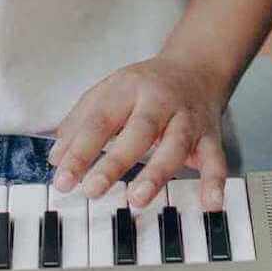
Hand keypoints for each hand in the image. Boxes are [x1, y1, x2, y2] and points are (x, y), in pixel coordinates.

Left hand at [49, 55, 229, 212]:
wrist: (197, 67)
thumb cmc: (146, 86)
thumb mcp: (108, 92)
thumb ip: (80, 123)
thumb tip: (56, 158)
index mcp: (128, 89)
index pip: (100, 120)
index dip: (80, 151)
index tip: (63, 179)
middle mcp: (159, 102)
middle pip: (139, 131)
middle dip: (115, 162)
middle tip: (93, 189)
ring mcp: (187, 119)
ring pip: (176, 145)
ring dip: (157, 173)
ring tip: (137, 198)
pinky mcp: (210, 136)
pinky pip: (215, 159)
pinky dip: (214, 181)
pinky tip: (210, 203)